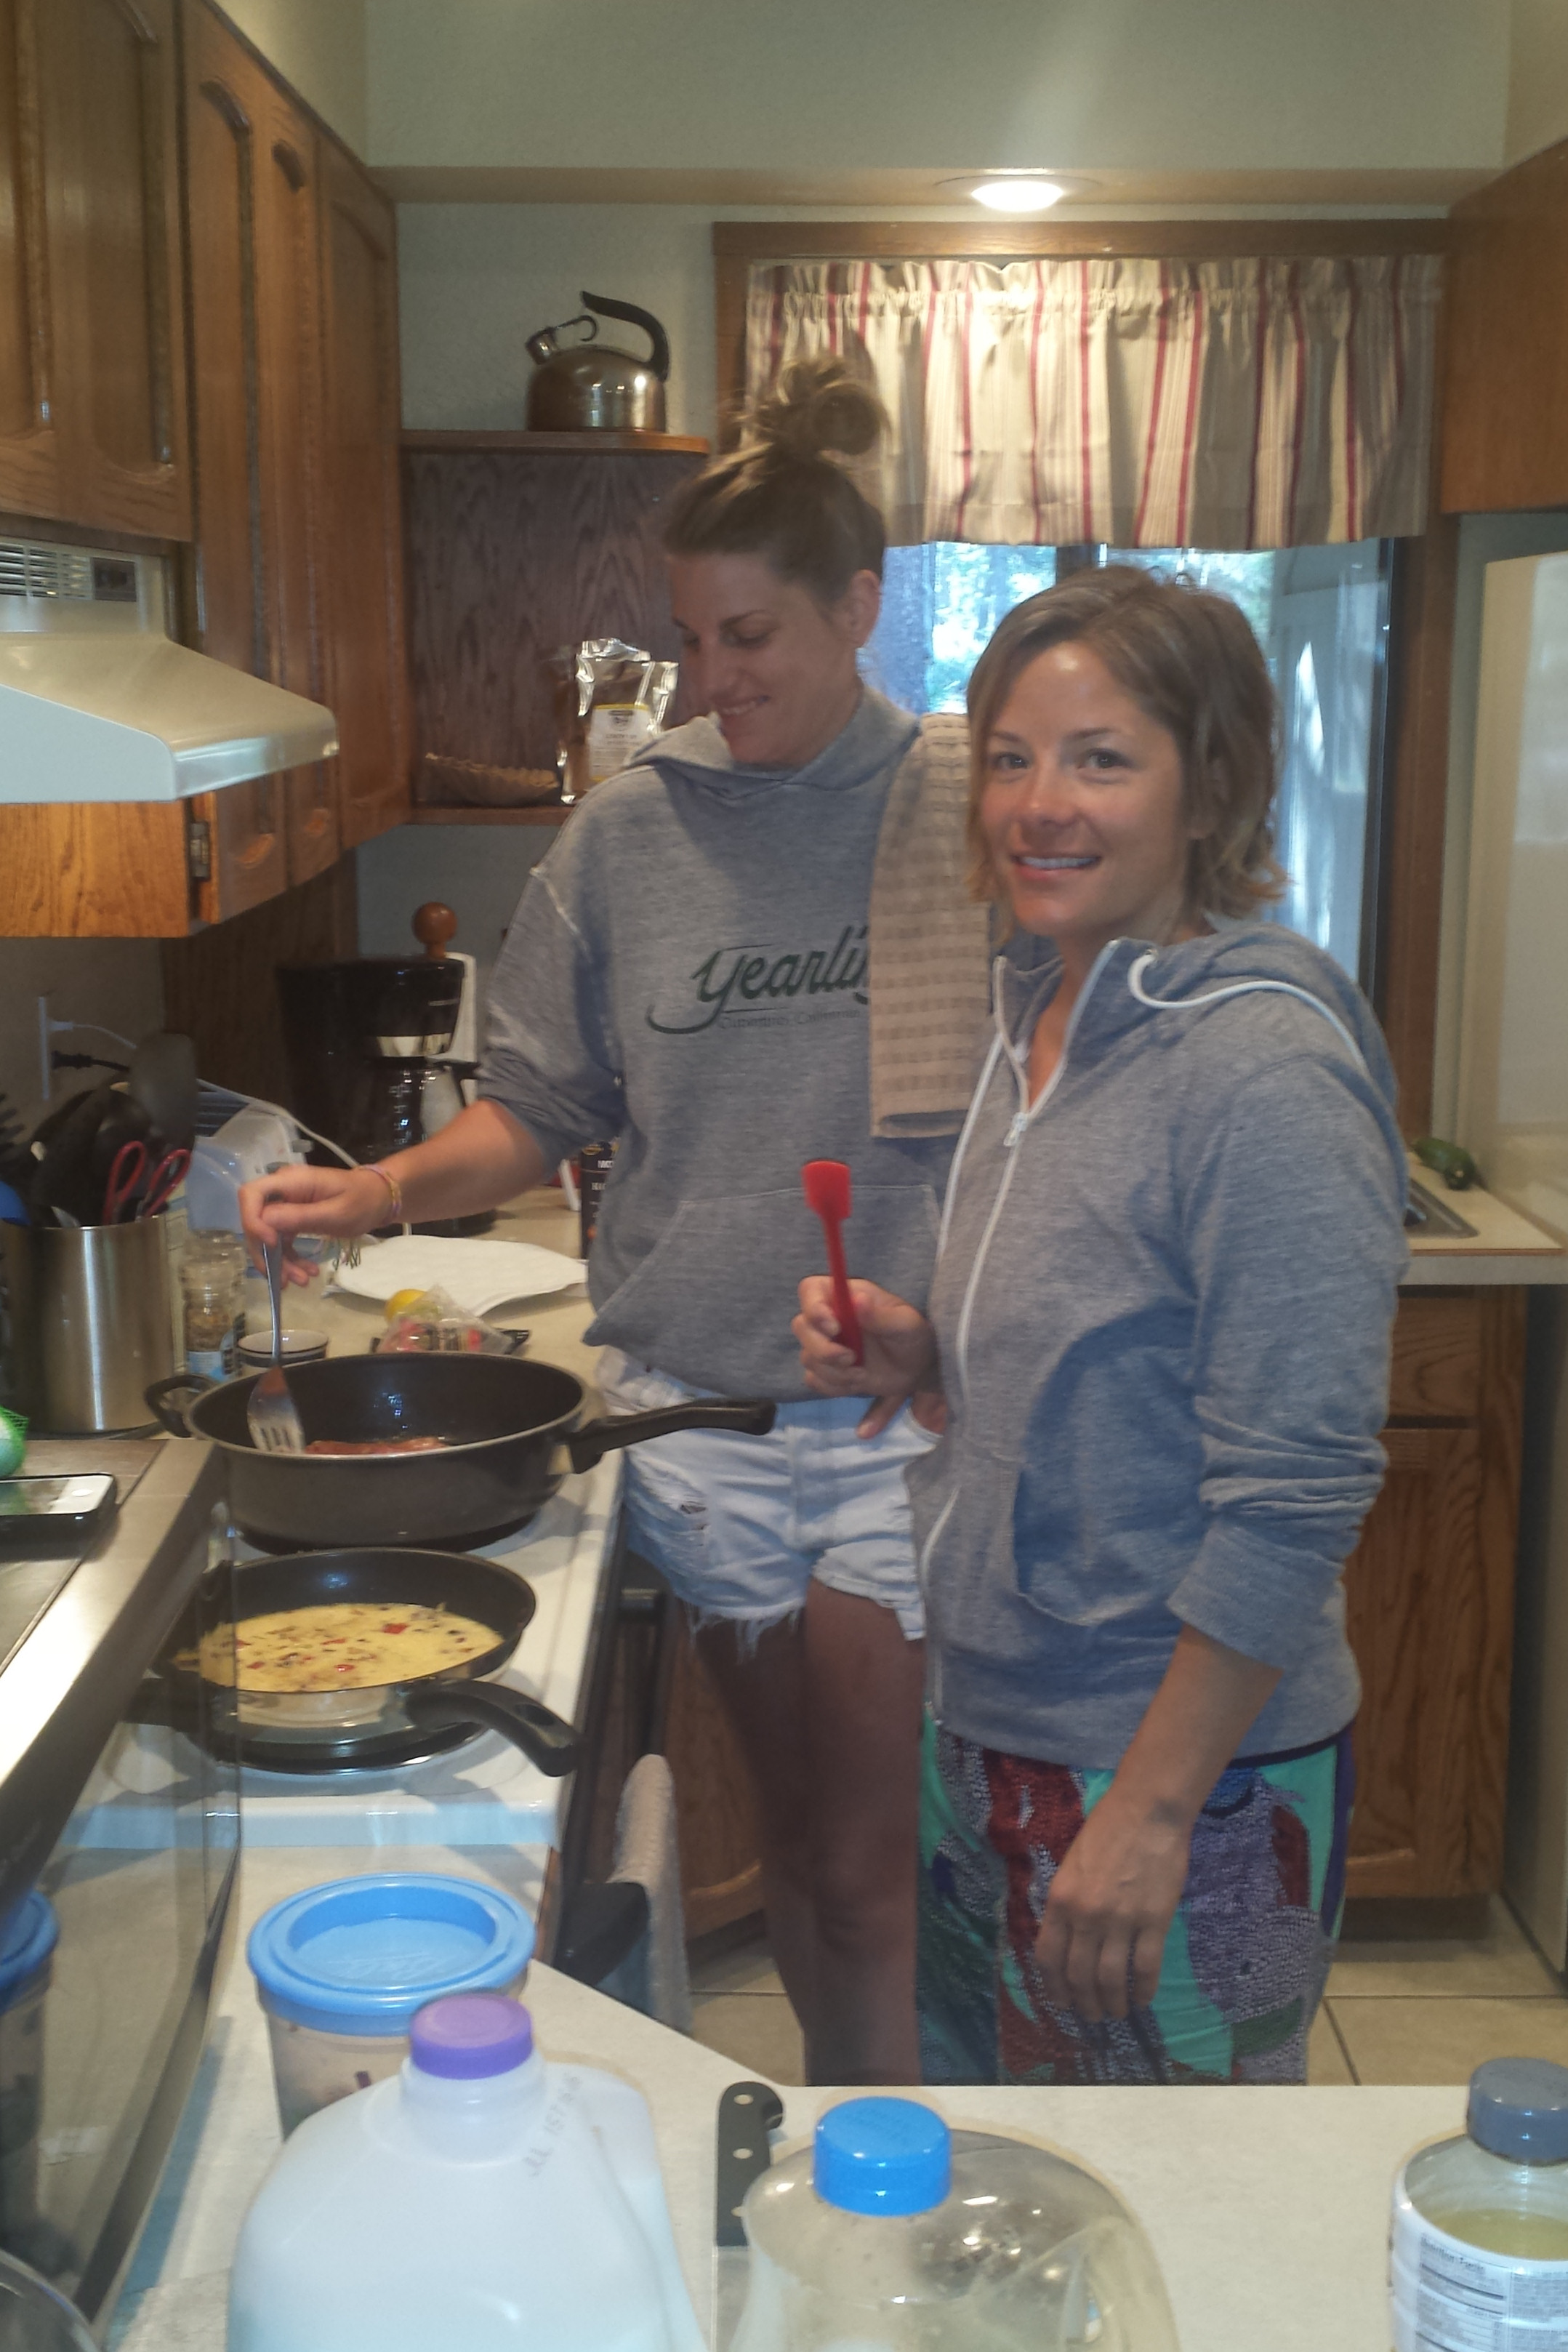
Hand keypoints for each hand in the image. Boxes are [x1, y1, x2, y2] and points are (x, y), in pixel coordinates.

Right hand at [239, 1164, 392, 1286]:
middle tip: (285, 1278)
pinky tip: (306, 1273)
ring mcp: (286, 1206)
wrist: (378, 1199)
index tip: (270, 1244)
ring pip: (268, 1237)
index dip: (252, 1221)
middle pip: (256, 1221)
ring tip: (302, 1281)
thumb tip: (265, 1222)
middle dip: (266, 1252)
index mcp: (291, 1181)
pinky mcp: (292, 1220)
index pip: (251, 1194)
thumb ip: (301, 1216)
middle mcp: (282, 1191)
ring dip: (280, 1262)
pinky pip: (281, 1242)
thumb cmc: (362, 1200)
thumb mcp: (336, 1212)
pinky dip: (290, 1260)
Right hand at [793, 1276, 940, 1438]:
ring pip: (807, 1357)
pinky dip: (833, 1386)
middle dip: (822, 1348)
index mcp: (846, 1297)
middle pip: (801, 1326)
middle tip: (851, 1359)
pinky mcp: (828, 1371)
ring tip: (862, 1374)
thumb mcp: (907, 1325)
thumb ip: (882, 1315)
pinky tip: (857, 1383)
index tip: (835, 1327)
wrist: (918, 1370)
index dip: (813, 1307)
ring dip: (833, 1371)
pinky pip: (814, 1380)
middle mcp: (830, 1318)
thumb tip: (858, 1301)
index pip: (811, 1290)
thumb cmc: (913, 1337)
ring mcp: (826, 1345)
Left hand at [1034, 1785, 1192, 2022]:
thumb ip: (1066, 1905)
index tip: (1063, 2004)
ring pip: (1111, 1979)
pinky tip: (1143, 1998)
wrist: (1147, 1811)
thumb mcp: (1071, 1866)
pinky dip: (1144, 1990)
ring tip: (1117, 2013)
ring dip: (1113, 2004)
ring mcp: (1121, 1920)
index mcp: (1060, 1900)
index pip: (1048, 1958)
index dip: (1054, 1988)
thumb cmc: (1107, 1831)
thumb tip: (1067, 1942)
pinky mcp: (1154, 1921)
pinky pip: (1146, 1968)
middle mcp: (1085, 1916)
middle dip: (1084, 2004)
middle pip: (1079, 1976)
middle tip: (1092, 2016)